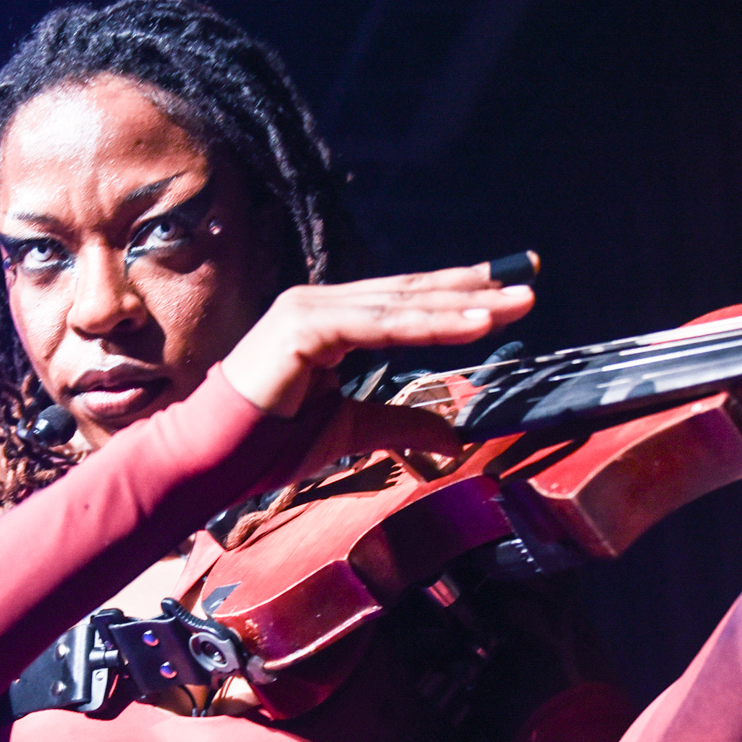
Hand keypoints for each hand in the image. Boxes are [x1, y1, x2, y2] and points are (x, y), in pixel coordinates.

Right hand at [221, 260, 533, 427]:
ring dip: (463, 306)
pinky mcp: (303, 325)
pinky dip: (429, 325)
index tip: (509, 290)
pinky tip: (475, 324)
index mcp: (331, 322)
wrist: (211, 460)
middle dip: (475, 289)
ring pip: (401, 307)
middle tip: (529, 282)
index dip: (458, 295)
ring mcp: (309, 309)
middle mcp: (320, 304)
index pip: (406, 303)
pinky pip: (379, 325)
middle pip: (411, 295)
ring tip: (515, 304)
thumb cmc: (268, 445)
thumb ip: (401, 424)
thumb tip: (452, 435)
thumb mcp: (352, 430)